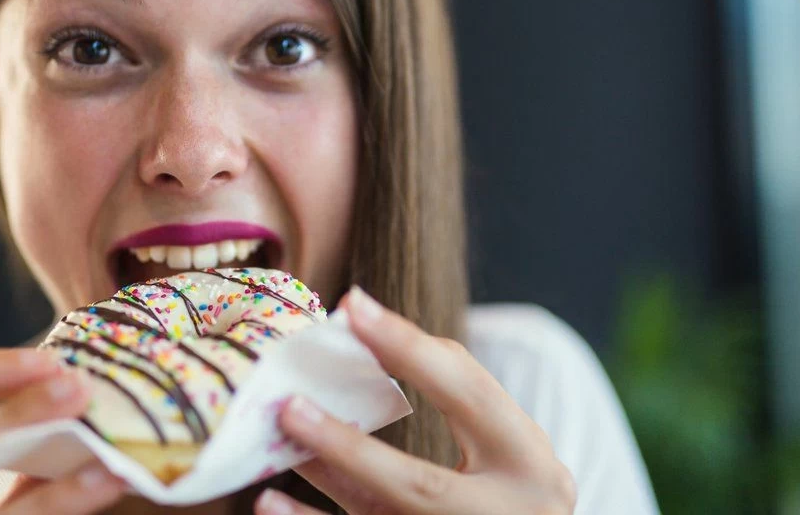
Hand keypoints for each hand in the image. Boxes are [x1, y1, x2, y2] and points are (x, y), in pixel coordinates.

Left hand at [255, 288, 576, 514]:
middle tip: (290, 406)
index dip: (410, 348)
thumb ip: (454, 395)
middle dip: (349, 447)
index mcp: (530, 462)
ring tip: (275, 441)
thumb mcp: (506, 440)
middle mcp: (505, 513)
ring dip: (320, 479)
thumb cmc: (510, 479)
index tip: (351, 306)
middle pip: (419, 485)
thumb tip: (358, 330)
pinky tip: (269, 501)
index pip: (469, 394)